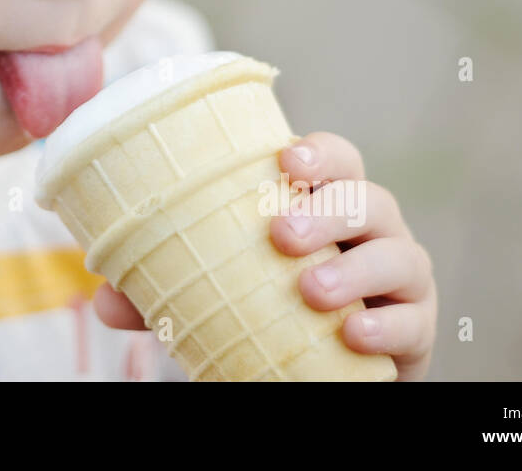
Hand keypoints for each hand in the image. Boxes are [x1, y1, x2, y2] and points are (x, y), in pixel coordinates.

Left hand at [91, 131, 437, 380]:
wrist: (318, 369)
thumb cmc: (266, 306)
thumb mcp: (217, 291)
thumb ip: (165, 287)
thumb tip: (105, 296)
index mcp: (323, 203)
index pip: (334, 160)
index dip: (317, 152)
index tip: (284, 160)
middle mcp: (370, 229)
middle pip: (368, 197)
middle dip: (328, 209)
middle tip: (281, 235)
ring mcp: (399, 276)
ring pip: (399, 253)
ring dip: (356, 268)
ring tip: (311, 291)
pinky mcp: (415, 326)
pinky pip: (415, 319)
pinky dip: (389, 325)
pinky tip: (354, 333)